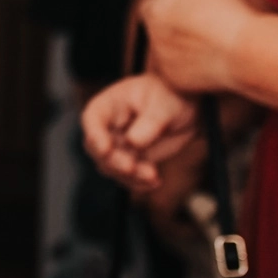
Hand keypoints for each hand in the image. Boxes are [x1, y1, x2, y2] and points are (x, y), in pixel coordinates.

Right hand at [81, 74, 197, 192]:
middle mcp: (108, 128)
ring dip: (129, 176)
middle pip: (97, 149)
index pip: (92, 120)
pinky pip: (129, 177)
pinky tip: (156, 182)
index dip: (95, 136)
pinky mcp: (133, 160)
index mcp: (108, 106)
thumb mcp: (163, 105)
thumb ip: (149, 122)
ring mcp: (118, 146)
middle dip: (113, 162)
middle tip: (131, 168)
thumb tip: (133, 142)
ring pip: (111, 167)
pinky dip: (140, 183)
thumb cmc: (170, 95)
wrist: (185, 107)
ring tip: (152, 176)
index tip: (106, 149)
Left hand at [142, 0, 256, 92]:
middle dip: (176, 34)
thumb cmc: (232, 21)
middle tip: (201, 34)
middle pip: (159, 34)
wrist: (245, 52)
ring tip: (211, 50)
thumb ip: (192, 5)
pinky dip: (192, 73)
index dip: (169, 12)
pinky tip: (212, 65)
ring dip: (184, 54)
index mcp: (157, 10)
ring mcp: (162, 60)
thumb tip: (195, 10)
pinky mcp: (175, 81)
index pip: (150, 9)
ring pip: (168, 56)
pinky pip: (179, 75)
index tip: (184, 15)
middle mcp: (154, 36)